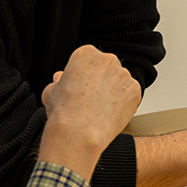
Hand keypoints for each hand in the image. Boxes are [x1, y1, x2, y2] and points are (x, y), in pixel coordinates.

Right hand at [38, 45, 141, 179]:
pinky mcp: (135, 89)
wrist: (78, 133)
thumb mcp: (51, 91)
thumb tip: (60, 78)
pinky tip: (111, 113)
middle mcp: (107, 59)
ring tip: (101, 109)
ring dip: (114, 92)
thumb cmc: (64, 113)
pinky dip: (124, 104)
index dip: (85, 76)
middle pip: (107, 68)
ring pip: (120, 81)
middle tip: (92, 100)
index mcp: (86, 53)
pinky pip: (130, 94)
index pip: (90, 60)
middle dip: (102, 81)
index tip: (82, 87)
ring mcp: (123, 74)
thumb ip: (59, 81)